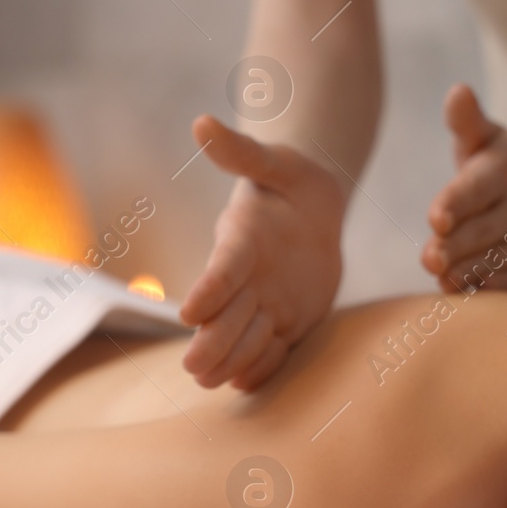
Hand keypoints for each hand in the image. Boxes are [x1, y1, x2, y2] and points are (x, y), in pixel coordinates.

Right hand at [179, 116, 345, 389]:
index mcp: (241, 241)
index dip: (209, 289)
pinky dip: (263, 365)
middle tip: (194, 368)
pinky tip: (248, 384)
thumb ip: (241, 152)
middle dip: (212, 340)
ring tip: (215, 383)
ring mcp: (266, 303)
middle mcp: (247, 279)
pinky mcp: (289, 320)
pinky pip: (274, 349)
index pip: (222, 268)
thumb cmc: (293, 179)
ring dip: (233, 358)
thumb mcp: (275, 161)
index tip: (189, 313)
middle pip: (226, 315)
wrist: (317, 207)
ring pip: (246, 337)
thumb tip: (201, 123)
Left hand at [421, 84, 506, 292]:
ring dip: (461, 273)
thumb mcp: (489, 139)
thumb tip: (458, 91)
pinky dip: (481, 291)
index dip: (455, 204)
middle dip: (451, 248)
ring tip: (442, 271)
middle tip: (430, 258)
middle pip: (480, 234)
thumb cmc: (506, 166)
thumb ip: (466, 121)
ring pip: (491, 265)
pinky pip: (506, 290)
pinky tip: (460, 285)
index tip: (437, 219)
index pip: (477, 188)